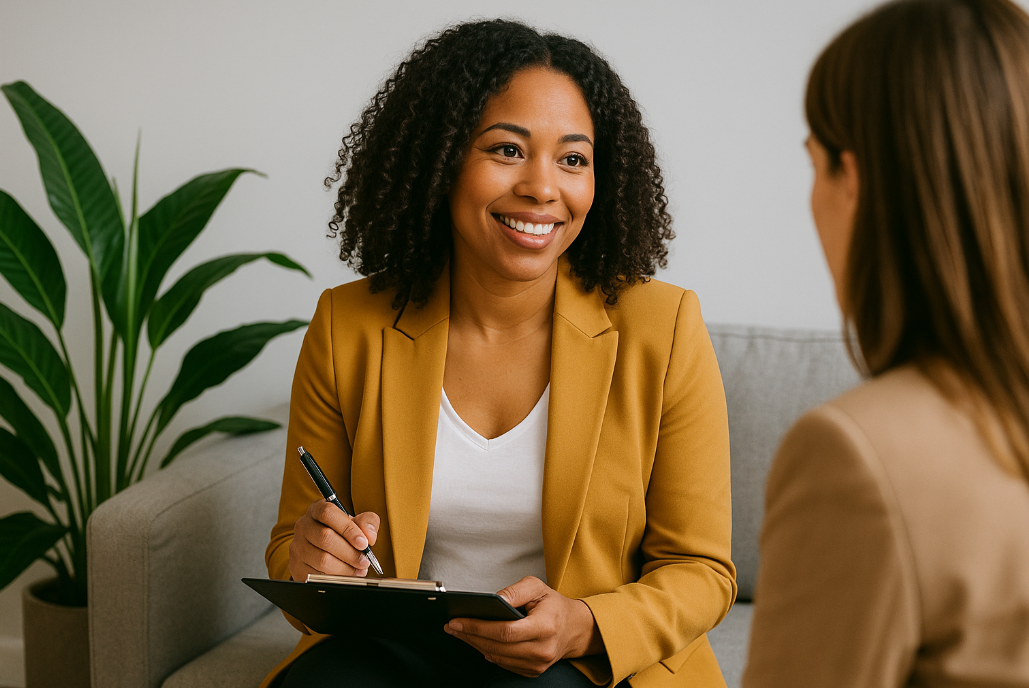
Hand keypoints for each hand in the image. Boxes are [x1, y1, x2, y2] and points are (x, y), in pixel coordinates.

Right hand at [288, 500, 378, 580]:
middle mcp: (303, 526)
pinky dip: (336, 578)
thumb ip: (367, 522)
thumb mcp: (356, 522)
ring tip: (358, 569)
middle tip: (365, 561)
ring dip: (345, 568)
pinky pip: (317, 575)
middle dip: (350, 553)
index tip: (363, 543)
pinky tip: (346, 575)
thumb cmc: (341, 532)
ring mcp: (297, 546)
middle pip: (325, 538)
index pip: (328, 514)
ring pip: (322, 559)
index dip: (348, 529)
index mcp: (317, 509)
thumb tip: (370, 536)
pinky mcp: (296, 566)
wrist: (321, 549)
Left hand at [444, 576, 603, 676]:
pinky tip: (476, 641)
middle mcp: (542, 649)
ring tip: (460, 632)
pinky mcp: (533, 671)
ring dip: (475, 645)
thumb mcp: (537, 587)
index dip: (479, 627)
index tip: (458, 620)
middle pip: (498, 647)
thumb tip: (494, 599)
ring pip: (498, 657)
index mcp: (545, 626)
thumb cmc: (553, 605)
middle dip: (471, 636)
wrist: (574, 628)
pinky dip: (487, 652)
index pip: (506, 631)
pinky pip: (504, 664)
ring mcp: (538, 664)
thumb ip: (515, 591)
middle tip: (452, 626)